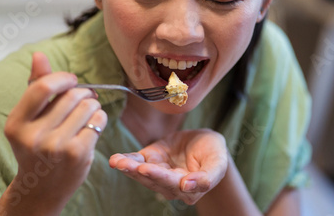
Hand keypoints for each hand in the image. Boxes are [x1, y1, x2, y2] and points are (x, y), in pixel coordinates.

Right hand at [3, 52, 106, 210]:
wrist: (43, 188)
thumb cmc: (37, 146)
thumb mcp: (29, 119)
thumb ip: (35, 86)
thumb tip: (39, 55)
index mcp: (16, 124)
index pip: (42, 87)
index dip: (63, 78)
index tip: (72, 80)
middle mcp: (34, 136)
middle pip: (71, 95)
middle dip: (83, 92)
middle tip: (84, 98)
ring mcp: (56, 146)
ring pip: (88, 106)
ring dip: (93, 105)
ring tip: (87, 113)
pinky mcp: (77, 154)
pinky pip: (99, 120)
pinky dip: (100, 119)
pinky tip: (92, 126)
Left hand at [109, 129, 227, 204]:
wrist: (206, 142)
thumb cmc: (214, 154)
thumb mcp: (217, 163)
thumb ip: (207, 177)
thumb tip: (187, 186)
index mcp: (188, 190)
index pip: (172, 184)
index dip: (159, 176)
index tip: (148, 169)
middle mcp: (170, 185)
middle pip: (153, 179)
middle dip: (139, 172)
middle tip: (127, 166)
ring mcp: (158, 172)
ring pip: (141, 172)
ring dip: (129, 167)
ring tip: (118, 162)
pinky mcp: (150, 159)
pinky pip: (136, 161)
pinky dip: (126, 159)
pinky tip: (116, 159)